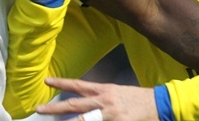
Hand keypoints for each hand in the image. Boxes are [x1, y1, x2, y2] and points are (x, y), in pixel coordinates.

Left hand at [35, 77, 156, 120]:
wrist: (160, 104)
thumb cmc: (138, 99)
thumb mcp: (117, 93)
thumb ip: (100, 98)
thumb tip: (83, 104)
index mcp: (104, 91)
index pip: (78, 86)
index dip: (62, 83)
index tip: (47, 81)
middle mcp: (104, 102)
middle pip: (75, 106)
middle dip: (55, 108)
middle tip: (39, 109)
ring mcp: (110, 115)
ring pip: (84, 120)